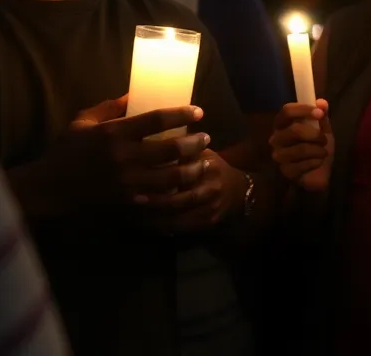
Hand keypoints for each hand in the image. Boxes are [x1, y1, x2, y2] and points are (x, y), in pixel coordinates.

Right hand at [41, 96, 209, 208]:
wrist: (49, 189)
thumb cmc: (66, 151)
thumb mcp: (83, 121)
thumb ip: (110, 107)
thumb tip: (134, 93)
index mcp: (114, 133)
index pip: (157, 119)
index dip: (182, 113)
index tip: (198, 111)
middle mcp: (124, 158)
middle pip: (171, 150)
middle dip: (195, 143)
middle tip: (206, 137)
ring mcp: (127, 184)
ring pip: (172, 178)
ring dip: (193, 170)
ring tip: (204, 163)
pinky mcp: (127, 204)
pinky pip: (161, 201)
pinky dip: (178, 194)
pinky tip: (188, 188)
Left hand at [134, 149, 248, 232]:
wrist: (238, 191)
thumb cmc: (213, 168)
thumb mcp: (203, 154)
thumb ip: (184, 151)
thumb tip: (154, 141)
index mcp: (208, 166)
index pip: (182, 171)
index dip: (160, 175)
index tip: (138, 174)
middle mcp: (210, 189)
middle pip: (178, 199)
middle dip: (155, 200)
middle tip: (133, 198)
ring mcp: (210, 209)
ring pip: (178, 217)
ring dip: (155, 217)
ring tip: (134, 214)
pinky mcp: (207, 223)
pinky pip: (181, 229)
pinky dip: (163, 228)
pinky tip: (148, 225)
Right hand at [270, 100, 333, 191]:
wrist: (321, 170)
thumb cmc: (317, 145)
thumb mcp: (322, 127)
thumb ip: (321, 114)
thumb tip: (322, 102)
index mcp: (283, 124)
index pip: (286, 111)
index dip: (303, 110)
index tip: (319, 113)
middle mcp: (276, 138)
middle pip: (294, 130)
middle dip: (315, 134)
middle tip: (324, 139)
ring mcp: (279, 156)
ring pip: (301, 149)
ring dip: (318, 150)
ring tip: (323, 152)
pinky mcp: (286, 172)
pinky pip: (304, 164)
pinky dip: (316, 162)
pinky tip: (318, 162)